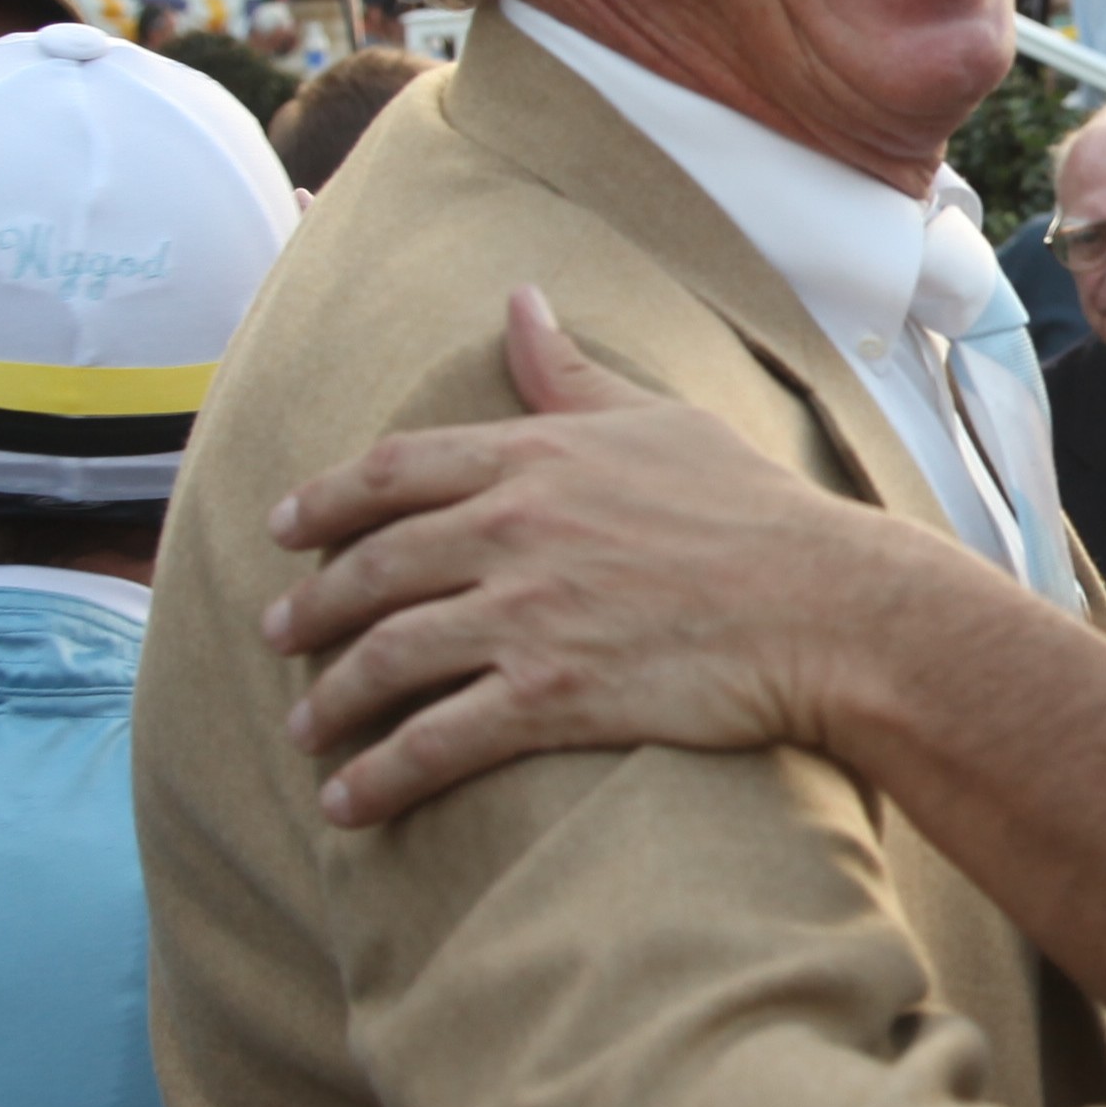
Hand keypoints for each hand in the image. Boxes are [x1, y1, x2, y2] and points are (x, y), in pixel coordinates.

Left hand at [260, 289, 931, 825]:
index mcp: (534, 457)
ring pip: (385, 659)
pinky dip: (378, 778)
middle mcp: (512, 530)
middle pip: (370, 571)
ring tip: (305, 730)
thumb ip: (571, 373)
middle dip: (308, 611)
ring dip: (330, 702)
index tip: (281, 529)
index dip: (322, 502)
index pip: (392, 473)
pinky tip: (348, 804)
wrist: (829, 607)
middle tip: (276, 638)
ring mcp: (526, 616)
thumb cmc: (757, 511)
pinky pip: (433, 742)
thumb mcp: (660, 420)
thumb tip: (520, 302)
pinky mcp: (549, 698)